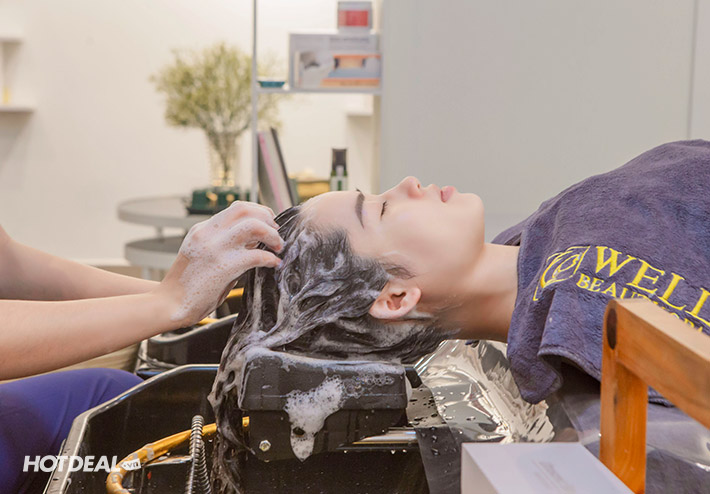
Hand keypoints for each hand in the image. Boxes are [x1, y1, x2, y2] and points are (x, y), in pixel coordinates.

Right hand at [154, 201, 283, 326]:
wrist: (169, 304)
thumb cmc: (188, 285)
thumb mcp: (204, 255)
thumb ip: (226, 245)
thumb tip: (255, 239)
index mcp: (203, 229)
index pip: (237, 208)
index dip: (259, 212)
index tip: (270, 222)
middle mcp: (208, 233)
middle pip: (246, 210)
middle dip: (267, 218)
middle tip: (277, 233)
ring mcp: (215, 248)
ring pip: (254, 226)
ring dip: (272, 234)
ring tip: (278, 246)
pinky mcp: (224, 267)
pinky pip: (257, 255)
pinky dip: (271, 258)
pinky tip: (274, 264)